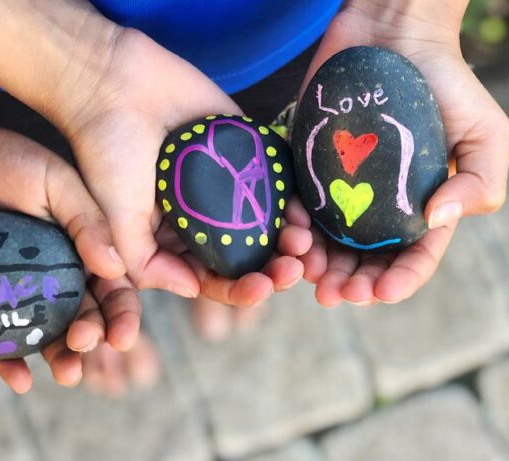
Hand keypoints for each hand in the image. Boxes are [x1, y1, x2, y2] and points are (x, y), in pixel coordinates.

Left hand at [0, 121, 134, 392]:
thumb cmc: (11, 164)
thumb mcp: (58, 183)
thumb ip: (88, 220)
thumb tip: (116, 267)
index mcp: (87, 251)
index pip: (115, 289)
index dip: (123, 315)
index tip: (123, 335)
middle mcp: (63, 276)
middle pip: (86, 317)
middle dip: (92, 337)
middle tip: (83, 341)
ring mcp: (27, 292)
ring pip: (51, 335)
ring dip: (61, 358)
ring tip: (65, 373)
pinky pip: (4, 339)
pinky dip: (12, 362)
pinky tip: (20, 379)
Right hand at [46, 27, 311, 306]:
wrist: (115, 86)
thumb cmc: (108, 155)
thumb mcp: (118, 222)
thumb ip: (147, 263)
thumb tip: (193, 290)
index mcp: (176, 240)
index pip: (214, 277)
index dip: (240, 291)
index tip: (261, 289)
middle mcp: (204, 217)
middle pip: (248, 254)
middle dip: (274, 268)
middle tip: (293, 269)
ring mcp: (226, 184)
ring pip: (267, 222)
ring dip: (290, 238)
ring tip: (303, 242)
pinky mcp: (244, 151)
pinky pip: (275, 180)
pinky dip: (292, 198)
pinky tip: (303, 210)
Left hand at [297, 0, 508, 305]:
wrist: (393, 38)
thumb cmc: (445, 86)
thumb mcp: (485, 134)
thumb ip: (478, 182)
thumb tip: (435, 219)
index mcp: (420, 208)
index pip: (412, 257)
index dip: (398, 281)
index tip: (380, 292)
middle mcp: (379, 207)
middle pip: (363, 259)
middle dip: (349, 283)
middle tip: (334, 294)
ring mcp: (344, 189)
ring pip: (325, 241)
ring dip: (315, 264)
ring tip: (307, 272)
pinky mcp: (311, 169)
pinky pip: (298, 204)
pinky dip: (292, 223)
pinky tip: (289, 233)